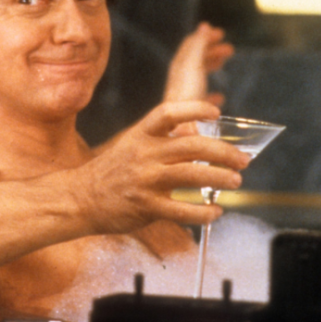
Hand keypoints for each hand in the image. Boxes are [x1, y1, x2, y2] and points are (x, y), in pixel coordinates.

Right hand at [75, 101, 249, 234]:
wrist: (78, 198)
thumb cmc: (111, 172)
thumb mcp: (131, 146)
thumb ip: (161, 143)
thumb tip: (200, 143)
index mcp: (141, 135)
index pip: (169, 113)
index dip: (195, 108)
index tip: (216, 111)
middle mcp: (144, 154)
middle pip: (192, 145)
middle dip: (223, 152)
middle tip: (242, 160)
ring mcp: (145, 181)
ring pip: (191, 175)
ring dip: (219, 178)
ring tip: (236, 181)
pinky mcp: (146, 207)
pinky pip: (181, 210)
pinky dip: (203, 213)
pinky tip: (215, 212)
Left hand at [164, 22, 233, 105]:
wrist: (180, 131)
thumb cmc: (188, 97)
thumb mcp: (193, 66)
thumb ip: (199, 46)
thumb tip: (204, 26)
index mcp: (180, 67)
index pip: (191, 46)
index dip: (204, 38)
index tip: (220, 33)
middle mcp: (181, 80)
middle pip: (195, 60)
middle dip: (211, 51)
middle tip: (229, 49)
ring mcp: (187, 96)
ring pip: (199, 76)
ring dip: (211, 66)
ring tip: (222, 63)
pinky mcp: (193, 113)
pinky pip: (203, 99)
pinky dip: (212, 95)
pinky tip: (220, 98)